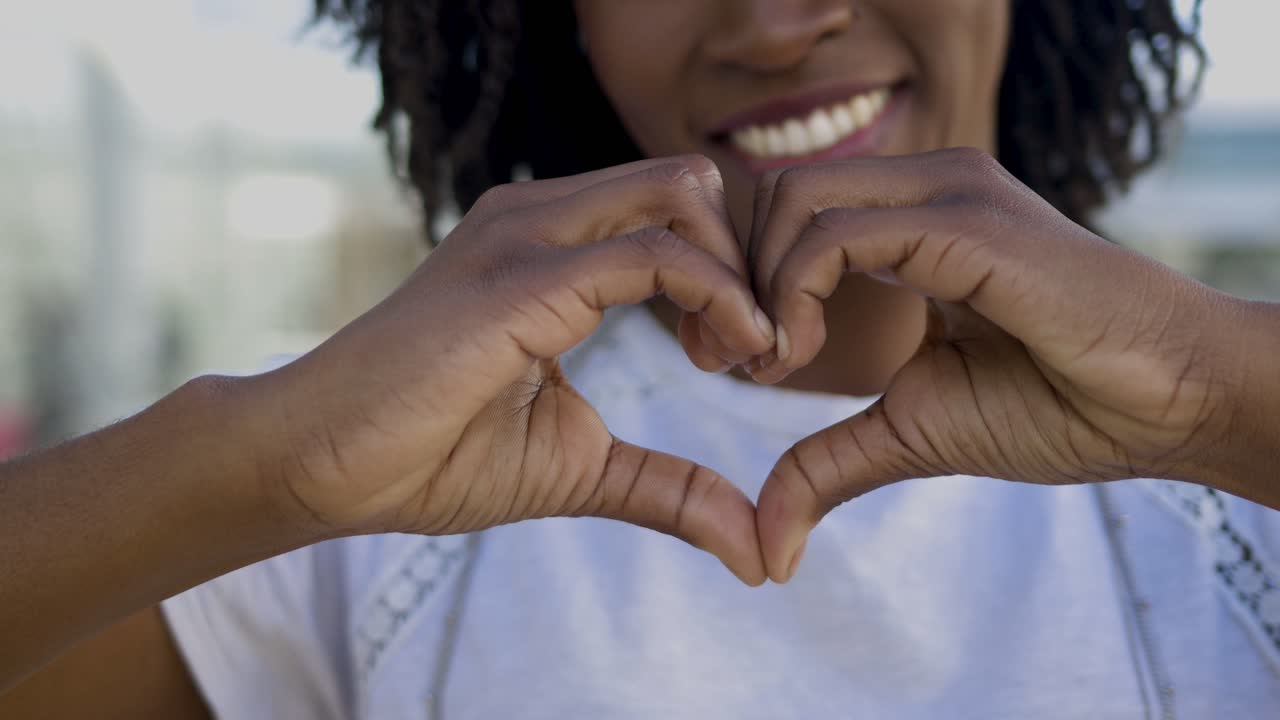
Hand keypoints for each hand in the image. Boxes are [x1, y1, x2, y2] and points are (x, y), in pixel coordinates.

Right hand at [251, 156, 775, 583]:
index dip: (737, 275)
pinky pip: (655, 254)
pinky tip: (722, 355)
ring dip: (739, 275)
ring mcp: (528, 234)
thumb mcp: (580, 466)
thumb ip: (670, 487)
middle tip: (757, 352)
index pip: (680, 209)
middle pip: (695, 183)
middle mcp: (542, 216)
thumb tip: (758, 553)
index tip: (749, 357)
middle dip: (751, 261)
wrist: (322, 463)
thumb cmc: (432, 456)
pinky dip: (717, 297)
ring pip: (685, 194)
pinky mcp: (522, 277)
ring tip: (737, 356)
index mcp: (552, 243)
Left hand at [748, 148, 1250, 582]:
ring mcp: (948, 196)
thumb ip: (828, 464)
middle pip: (773, 193)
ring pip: (793, 200)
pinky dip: (794, 294)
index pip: (786, 210)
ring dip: (757, 286)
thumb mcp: (913, 432)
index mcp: (912, 219)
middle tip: (740, 358)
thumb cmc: (1060, 407)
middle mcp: (925, 189)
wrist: (1173, 405)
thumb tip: (767, 549)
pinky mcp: (966, 227)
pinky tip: (802, 354)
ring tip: (775, 362)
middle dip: (732, 276)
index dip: (740, 278)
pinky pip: (837, 237)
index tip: (739, 358)